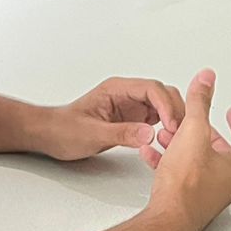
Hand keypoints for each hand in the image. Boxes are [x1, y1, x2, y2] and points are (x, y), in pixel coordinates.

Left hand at [38, 77, 185, 165]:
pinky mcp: (131, 119)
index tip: (172, 123)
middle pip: (162, 94)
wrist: (50, 136)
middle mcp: (126, 94)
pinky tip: (167, 141)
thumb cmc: (64, 130)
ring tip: (177, 139)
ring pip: (162, 105)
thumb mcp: (92, 134)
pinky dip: (166, 127)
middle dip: (175, 110)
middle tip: (179, 133)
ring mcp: (130, 106)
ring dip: (173, 118)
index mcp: (117, 89)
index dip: (166, 105)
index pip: (151, 89)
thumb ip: (122, 133)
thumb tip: (149, 133)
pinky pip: (156, 118)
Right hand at [145, 70, 230, 230]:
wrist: (167, 220)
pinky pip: (179, 177)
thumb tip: (207, 80)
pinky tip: (153, 154)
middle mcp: (223, 182)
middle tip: (198, 122)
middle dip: (205, 132)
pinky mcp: (186, 202)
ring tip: (168, 133)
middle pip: (220, 151)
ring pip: (197, 163)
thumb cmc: (185, 186)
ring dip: (182, 145)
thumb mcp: (193, 132)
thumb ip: (199, 103)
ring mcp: (205, 195)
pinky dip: (168, 161)